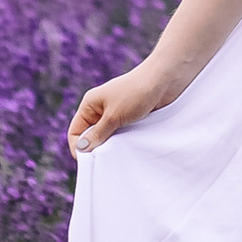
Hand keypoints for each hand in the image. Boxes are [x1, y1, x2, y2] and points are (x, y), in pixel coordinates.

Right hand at [68, 61, 182, 156]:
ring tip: (119, 155)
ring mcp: (117, 113)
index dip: (79, 147)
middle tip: (106, 161)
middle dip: (97, 148)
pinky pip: (122, 134)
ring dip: (112, 146)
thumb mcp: (114, 116)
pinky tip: (129, 150)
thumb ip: (98, 133)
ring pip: (108, 136)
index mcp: (90, 105)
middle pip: (91, 135)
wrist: (166, 79)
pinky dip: (124, 142)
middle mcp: (101, 109)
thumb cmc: (136, 93)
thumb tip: (81, 149)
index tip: (90, 161)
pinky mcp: (131, 117)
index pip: (76, 131)